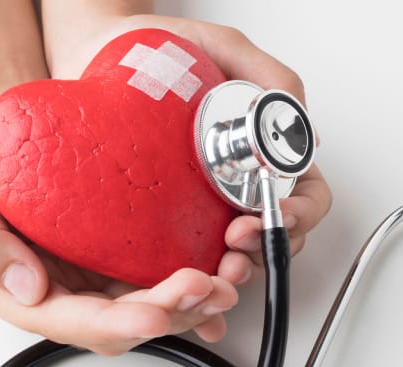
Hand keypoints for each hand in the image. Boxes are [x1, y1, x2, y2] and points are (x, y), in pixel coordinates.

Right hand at [0, 114, 237, 355]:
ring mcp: (94, 276)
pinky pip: (161, 277)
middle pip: (119, 322)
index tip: (152, 313)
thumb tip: (26, 288)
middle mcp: (61, 292)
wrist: (11, 130)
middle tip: (206, 287)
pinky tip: (223, 269)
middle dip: (168, 313)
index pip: (68, 320)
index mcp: (17, 290)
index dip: (114, 323)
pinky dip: (196, 280)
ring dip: (191, 303)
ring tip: (227, 279)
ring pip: (148, 307)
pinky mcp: (121, 256)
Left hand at [41, 9, 331, 327]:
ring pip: (237, 254)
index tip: (280, 213)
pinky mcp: (165, 219)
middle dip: (265, 250)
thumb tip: (299, 118)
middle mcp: (237, 182)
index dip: (301, 211)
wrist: (96, 57)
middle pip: (276, 234)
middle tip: (238, 246)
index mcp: (262, 150)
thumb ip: (267, 74)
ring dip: (236, 270)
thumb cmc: (161, 50)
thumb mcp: (222, 48)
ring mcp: (202, 204)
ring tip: (218, 270)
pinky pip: (189, 257)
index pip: (305, 193)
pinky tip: (189, 283)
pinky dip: (197, 277)